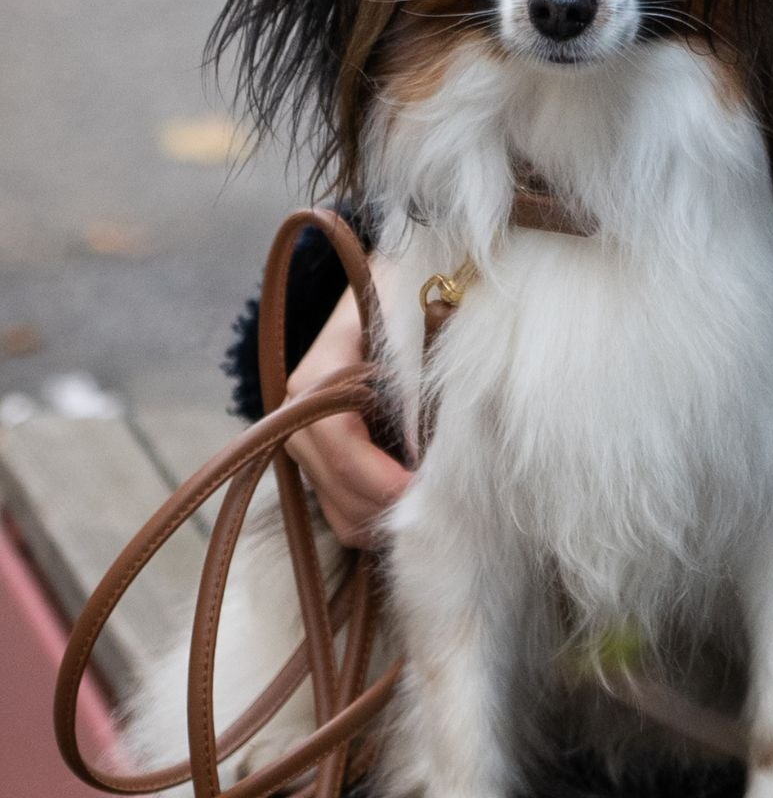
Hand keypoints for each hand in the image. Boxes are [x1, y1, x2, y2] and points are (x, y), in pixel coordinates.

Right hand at [282, 263, 411, 546]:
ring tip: (431, 503)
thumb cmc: (405, 299)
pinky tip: (411, 502)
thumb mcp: (410, 323)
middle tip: (441, 501)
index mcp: (316, 378)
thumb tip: (426, 445)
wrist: (388, 290)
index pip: (341, 443)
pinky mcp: (317, 462)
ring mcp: (302, 444)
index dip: (382, 475)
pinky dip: (375, 515)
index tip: (426, 487)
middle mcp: (297, 417)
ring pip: (339, 510)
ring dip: (383, 515)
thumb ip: (414, 376)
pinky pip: (340, 509)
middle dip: (389, 502)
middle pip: (337, 486)